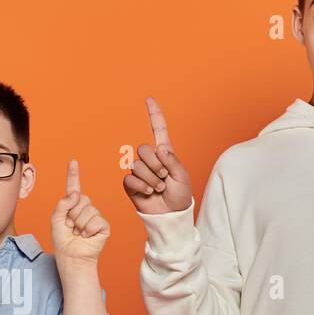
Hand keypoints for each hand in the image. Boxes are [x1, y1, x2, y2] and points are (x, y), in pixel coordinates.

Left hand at [51, 159, 109, 262]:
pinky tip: (87, 236)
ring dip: (79, 224)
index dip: (73, 175)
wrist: (71, 257)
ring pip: (88, 210)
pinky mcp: (103, 225)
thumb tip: (76, 194)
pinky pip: (95, 220)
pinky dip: (88, 229)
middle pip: (81, 199)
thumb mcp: (55, 219)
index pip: (74, 187)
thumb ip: (62, 204)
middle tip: (70, 227)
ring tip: (78, 233)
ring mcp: (95, 216)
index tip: (73, 162)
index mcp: (73, 206)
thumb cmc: (63, 240)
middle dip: (72, 214)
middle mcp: (85, 208)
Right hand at [123, 97, 194, 214]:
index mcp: (164, 153)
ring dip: (152, 179)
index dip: (154, 114)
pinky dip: (143, 187)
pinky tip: (150, 193)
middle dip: (156, 165)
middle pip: (143, 149)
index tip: (149, 99)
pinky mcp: (130, 184)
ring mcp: (139, 171)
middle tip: (164, 177)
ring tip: (159, 188)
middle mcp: (150, 159)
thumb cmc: (179, 195)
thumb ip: (172, 160)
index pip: (158, 129)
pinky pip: (130, 179)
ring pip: (137, 165)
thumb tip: (159, 148)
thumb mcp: (183, 176)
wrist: (170, 215)